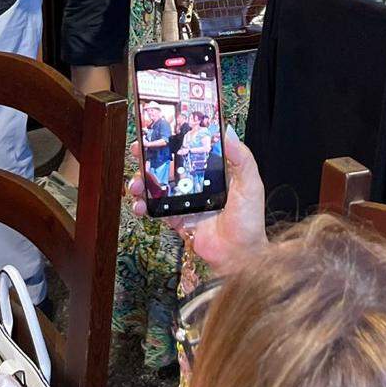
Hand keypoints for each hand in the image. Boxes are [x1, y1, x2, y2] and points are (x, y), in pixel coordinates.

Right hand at [128, 128, 266, 276]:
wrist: (239, 255)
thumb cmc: (249, 221)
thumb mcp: (250, 184)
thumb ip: (241, 158)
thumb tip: (228, 132)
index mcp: (214, 172)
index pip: (191, 149)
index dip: (175, 139)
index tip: (160, 131)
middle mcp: (198, 184)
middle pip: (170, 165)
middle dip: (151, 158)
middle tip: (138, 151)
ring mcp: (186, 201)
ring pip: (158, 186)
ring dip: (143, 182)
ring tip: (135, 183)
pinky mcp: (178, 219)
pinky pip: (157, 210)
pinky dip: (144, 206)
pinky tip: (140, 205)